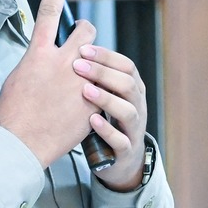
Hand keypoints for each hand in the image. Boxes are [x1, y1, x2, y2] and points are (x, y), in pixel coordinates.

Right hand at [0, 0, 96, 165]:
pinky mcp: (92, 100)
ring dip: (95, 65)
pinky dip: (95, 93)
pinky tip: (84, 106)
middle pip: (86, 32)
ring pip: (100, 60)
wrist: (22, 143)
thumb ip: (35, 63)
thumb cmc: (13, 115)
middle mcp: (62, 62)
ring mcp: (80, 81)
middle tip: (83, 45)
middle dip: (87, 34)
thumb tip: (42, 58)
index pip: (49, 12)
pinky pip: (101, 87)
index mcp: (38, 54)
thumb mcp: (17, 79)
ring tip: (87, 79)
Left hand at [74, 45, 147, 189]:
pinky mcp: (126, 151)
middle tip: (77, 65)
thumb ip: (94, 78)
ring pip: (129, 111)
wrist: (119, 159)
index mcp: (133, 90)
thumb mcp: (104, 96)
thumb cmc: (106, 121)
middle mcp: (137, 106)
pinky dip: (107, 130)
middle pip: (128, 83)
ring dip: (106, 98)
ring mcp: (134, 129)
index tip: (82, 49)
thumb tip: (70, 48)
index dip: (106, 56)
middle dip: (103, 72)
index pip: (126, 66)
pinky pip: (121, 140)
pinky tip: (92, 121)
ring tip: (85, 91)